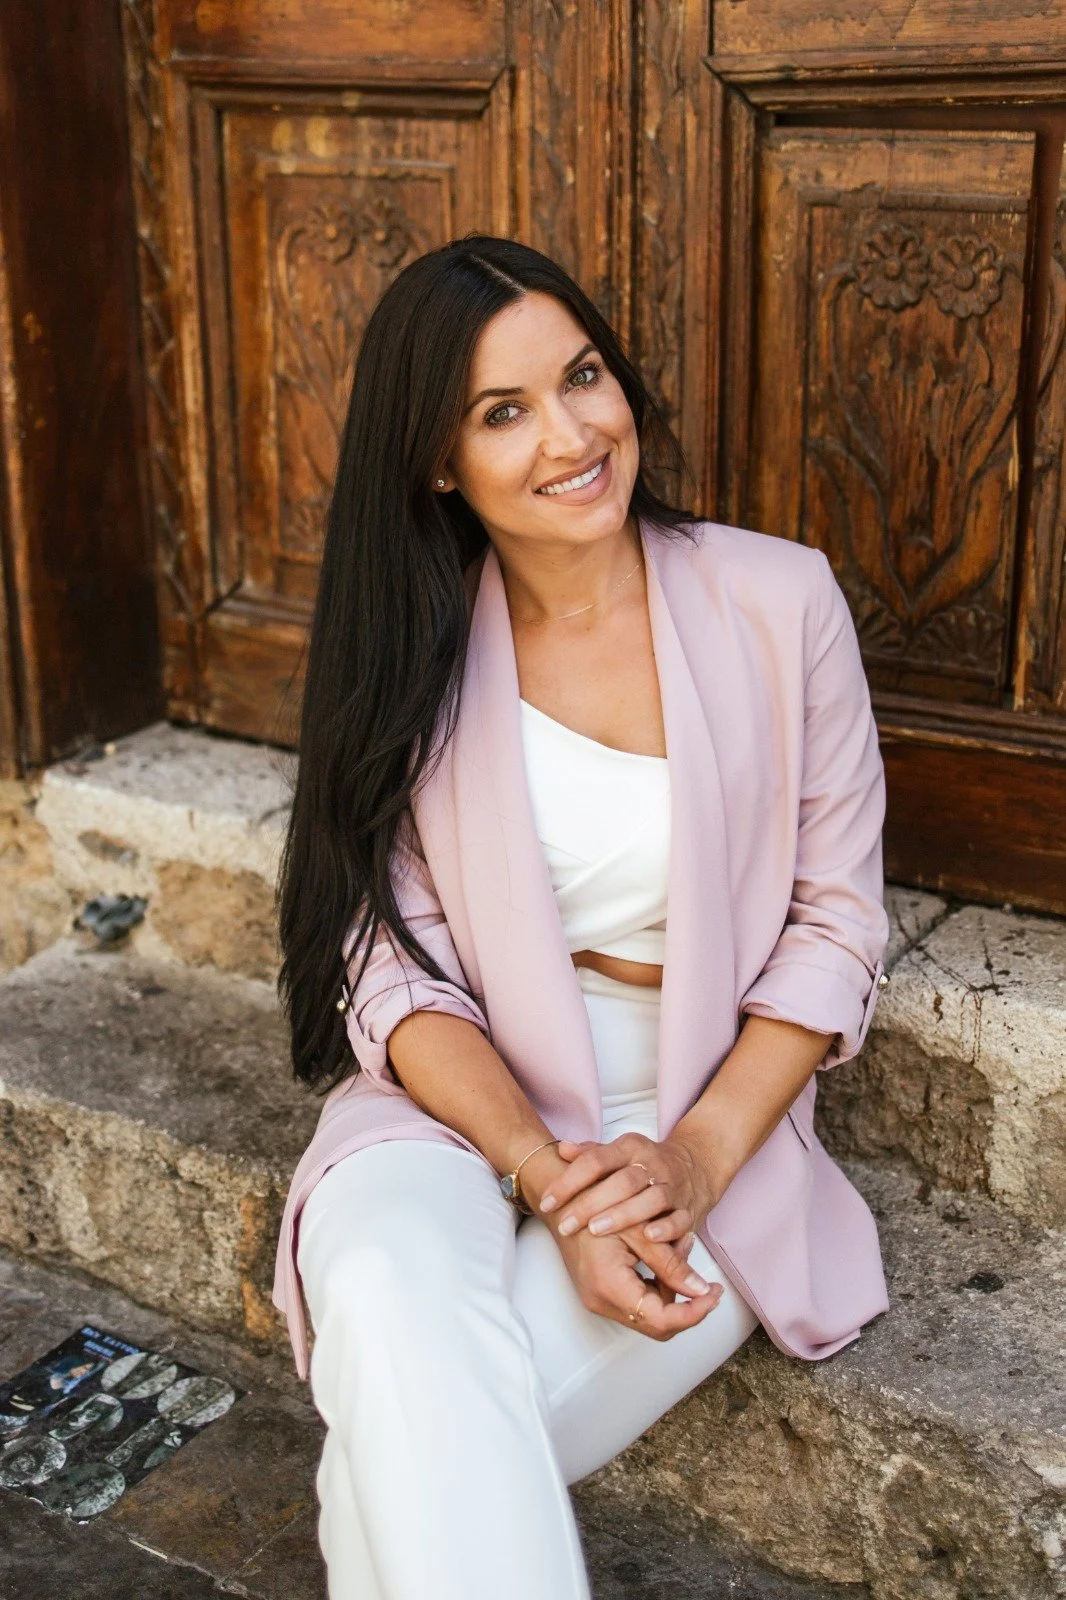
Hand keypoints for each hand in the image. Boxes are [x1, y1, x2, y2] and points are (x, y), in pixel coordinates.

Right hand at [516, 1141, 721, 1338]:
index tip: (715, 1294)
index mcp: (610, 1286)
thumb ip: (671, 1263)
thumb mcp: (639, 1230)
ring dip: (671, 1290)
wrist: (559, 1197)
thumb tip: (702, 1290)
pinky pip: (636, 1300)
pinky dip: (656, 1284)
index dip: (694, 1312)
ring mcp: (598, 1298)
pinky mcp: (599, 1290)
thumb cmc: (595, 1204)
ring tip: (682, 1249)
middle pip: (656, 1323)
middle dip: (687, 1305)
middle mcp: (601, 1300)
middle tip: (710, 1284)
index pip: (661, 1320)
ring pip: (648, 1313)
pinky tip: (663, 1254)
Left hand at [536, 1129, 720, 1251]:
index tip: (547, 1202)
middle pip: (622, 1181)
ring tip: (595, 1231)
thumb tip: (562, 1149)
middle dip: (591, 1203)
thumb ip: (591, 1153)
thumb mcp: (619, 1152)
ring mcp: (673, 1187)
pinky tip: (648, 1238)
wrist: (697, 1165)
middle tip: (566, 1223)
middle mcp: (652, 1165)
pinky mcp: (689, 1209)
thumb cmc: (646, 1164)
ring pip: (650, 1200)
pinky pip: (680, 1220)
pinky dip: (666, 1229)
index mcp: (631, 1148)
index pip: (596, 1160)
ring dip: (622, 1216)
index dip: (570, 1181)